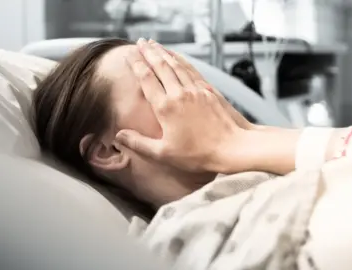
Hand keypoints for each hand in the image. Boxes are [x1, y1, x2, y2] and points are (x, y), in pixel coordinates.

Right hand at [116, 38, 244, 172]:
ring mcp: (196, 90)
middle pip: (160, 66)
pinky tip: (178, 56)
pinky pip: (192, 70)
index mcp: (165, 107)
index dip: (136, 65)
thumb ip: (139, 143)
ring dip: (164, 52)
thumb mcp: (163, 154)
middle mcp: (179, 94)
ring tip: (154, 44)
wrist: (232, 147)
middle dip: (148, 52)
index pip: (146, 79)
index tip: (128, 55)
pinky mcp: (209, 91)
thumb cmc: (198, 155)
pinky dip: (182, 60)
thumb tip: (119, 135)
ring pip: (176, 65)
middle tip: (139, 42)